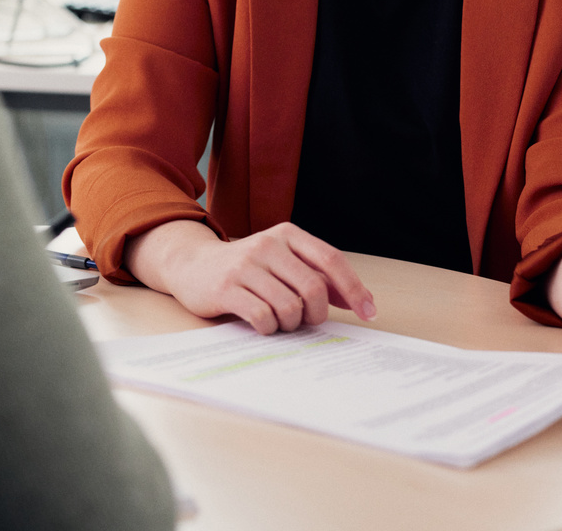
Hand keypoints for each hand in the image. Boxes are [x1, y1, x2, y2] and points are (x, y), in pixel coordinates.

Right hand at [124, 220, 375, 334]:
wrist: (192, 264)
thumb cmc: (247, 268)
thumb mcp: (283, 263)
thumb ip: (318, 277)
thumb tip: (360, 299)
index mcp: (287, 234)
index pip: (331, 259)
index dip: (354, 289)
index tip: (368, 313)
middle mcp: (267, 244)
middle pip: (313, 288)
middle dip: (317, 315)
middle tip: (307, 321)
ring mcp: (245, 265)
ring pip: (289, 307)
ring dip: (290, 324)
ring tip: (279, 320)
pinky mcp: (226, 287)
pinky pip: (263, 317)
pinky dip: (269, 328)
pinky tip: (262, 323)